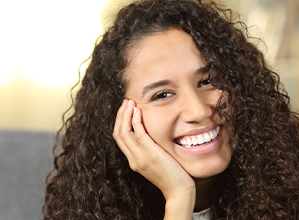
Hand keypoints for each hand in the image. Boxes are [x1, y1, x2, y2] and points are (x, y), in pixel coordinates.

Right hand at [113, 99, 195, 216]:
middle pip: (118, 134)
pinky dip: (135, 121)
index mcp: (134, 161)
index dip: (120, 122)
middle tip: (125, 101)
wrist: (179, 191)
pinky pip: (139, 134)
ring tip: (130, 102)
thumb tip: (153, 137)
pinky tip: (138, 111)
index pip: (120, 139)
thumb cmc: (173, 177)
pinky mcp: (151, 155)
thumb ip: (151, 151)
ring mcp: (141, 158)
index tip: (125, 109)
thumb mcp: (158, 162)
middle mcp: (134, 159)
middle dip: (120, 115)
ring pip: (124, 132)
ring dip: (125, 115)